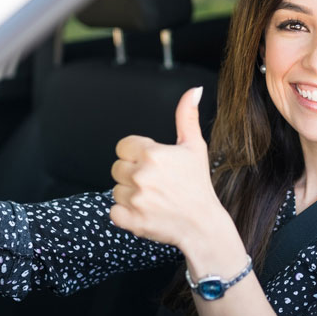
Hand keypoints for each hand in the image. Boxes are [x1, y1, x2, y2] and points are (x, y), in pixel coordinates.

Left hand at [109, 87, 233, 257]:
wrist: (203, 224)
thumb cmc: (198, 185)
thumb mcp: (195, 147)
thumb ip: (187, 116)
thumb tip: (194, 91)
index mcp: (153, 154)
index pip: (123, 147)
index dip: (136, 155)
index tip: (152, 165)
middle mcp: (141, 175)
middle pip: (117, 168)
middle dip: (132, 174)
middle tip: (155, 183)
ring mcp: (135, 199)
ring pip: (116, 190)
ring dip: (130, 195)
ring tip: (153, 198)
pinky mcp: (131, 220)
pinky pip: (113, 211)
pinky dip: (125, 214)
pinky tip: (145, 211)